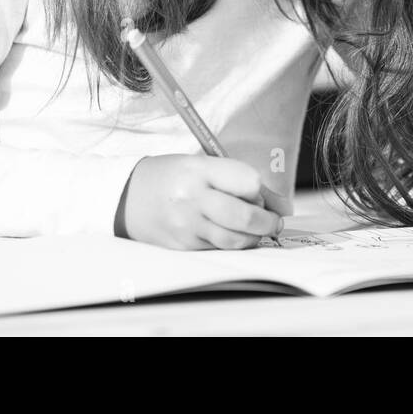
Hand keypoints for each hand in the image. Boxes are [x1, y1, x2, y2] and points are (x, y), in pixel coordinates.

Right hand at [116, 154, 284, 249]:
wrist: (127, 196)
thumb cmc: (172, 176)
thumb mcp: (202, 164)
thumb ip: (240, 180)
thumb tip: (284, 206)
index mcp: (198, 169)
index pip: (248, 182)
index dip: (261, 191)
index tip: (261, 194)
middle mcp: (192, 198)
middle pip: (245, 216)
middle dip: (268, 222)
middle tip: (275, 222)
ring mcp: (187, 226)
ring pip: (236, 239)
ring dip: (254, 237)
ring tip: (256, 230)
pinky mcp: (184, 247)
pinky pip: (219, 249)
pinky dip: (233, 244)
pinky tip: (231, 234)